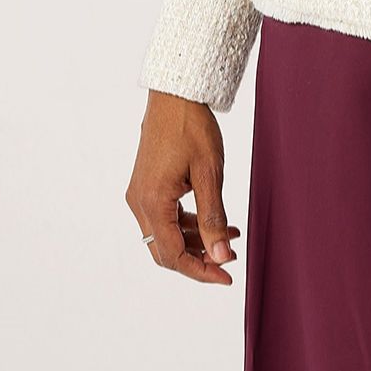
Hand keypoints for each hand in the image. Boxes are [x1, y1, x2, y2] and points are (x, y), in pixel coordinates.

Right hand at [125, 91, 241, 284]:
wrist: (175, 94)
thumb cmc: (192, 128)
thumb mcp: (209, 173)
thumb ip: (213, 217)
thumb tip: (220, 256)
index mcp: (152, 202)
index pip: (172, 255)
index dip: (200, 270)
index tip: (227, 276)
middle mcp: (139, 202)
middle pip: (165, 249)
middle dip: (199, 258)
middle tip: (230, 259)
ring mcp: (141, 194)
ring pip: (167, 234)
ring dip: (197, 239)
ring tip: (231, 236)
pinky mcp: (147, 185)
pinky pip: (166, 216)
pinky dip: (189, 223)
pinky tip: (216, 220)